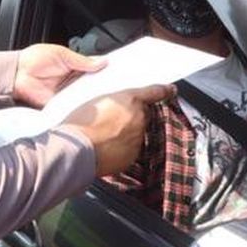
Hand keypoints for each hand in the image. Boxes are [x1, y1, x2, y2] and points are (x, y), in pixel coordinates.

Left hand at [13, 44, 105, 107]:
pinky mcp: (59, 105)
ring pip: (84, 98)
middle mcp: (72, 82)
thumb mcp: (62, 54)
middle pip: (91, 86)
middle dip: (100, 86)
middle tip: (113, 85)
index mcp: (74, 68)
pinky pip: (72, 108)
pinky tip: (86, 105)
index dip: (104, 72)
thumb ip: (82, 61)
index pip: (94, 71)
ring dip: (91, 97)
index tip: (117, 72)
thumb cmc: (34, 59)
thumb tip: (102, 62)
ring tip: (103, 95)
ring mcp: (66, 94)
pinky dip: (78, 107)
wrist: (17, 73)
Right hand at [60, 84, 176, 176]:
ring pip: (137, 132)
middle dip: (133, 116)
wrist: (76, 150)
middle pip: (143, 114)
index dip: (165, 90)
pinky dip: (122, 148)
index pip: (155, 92)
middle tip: (113, 119)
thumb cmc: (80, 125)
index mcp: (130, 100)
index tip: (171, 90)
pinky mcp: (132, 155)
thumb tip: (118, 107)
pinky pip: (131, 148)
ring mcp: (137, 138)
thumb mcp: (95, 102)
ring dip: (126, 132)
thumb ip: (113, 102)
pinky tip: (106, 146)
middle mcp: (138, 118)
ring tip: (104, 135)